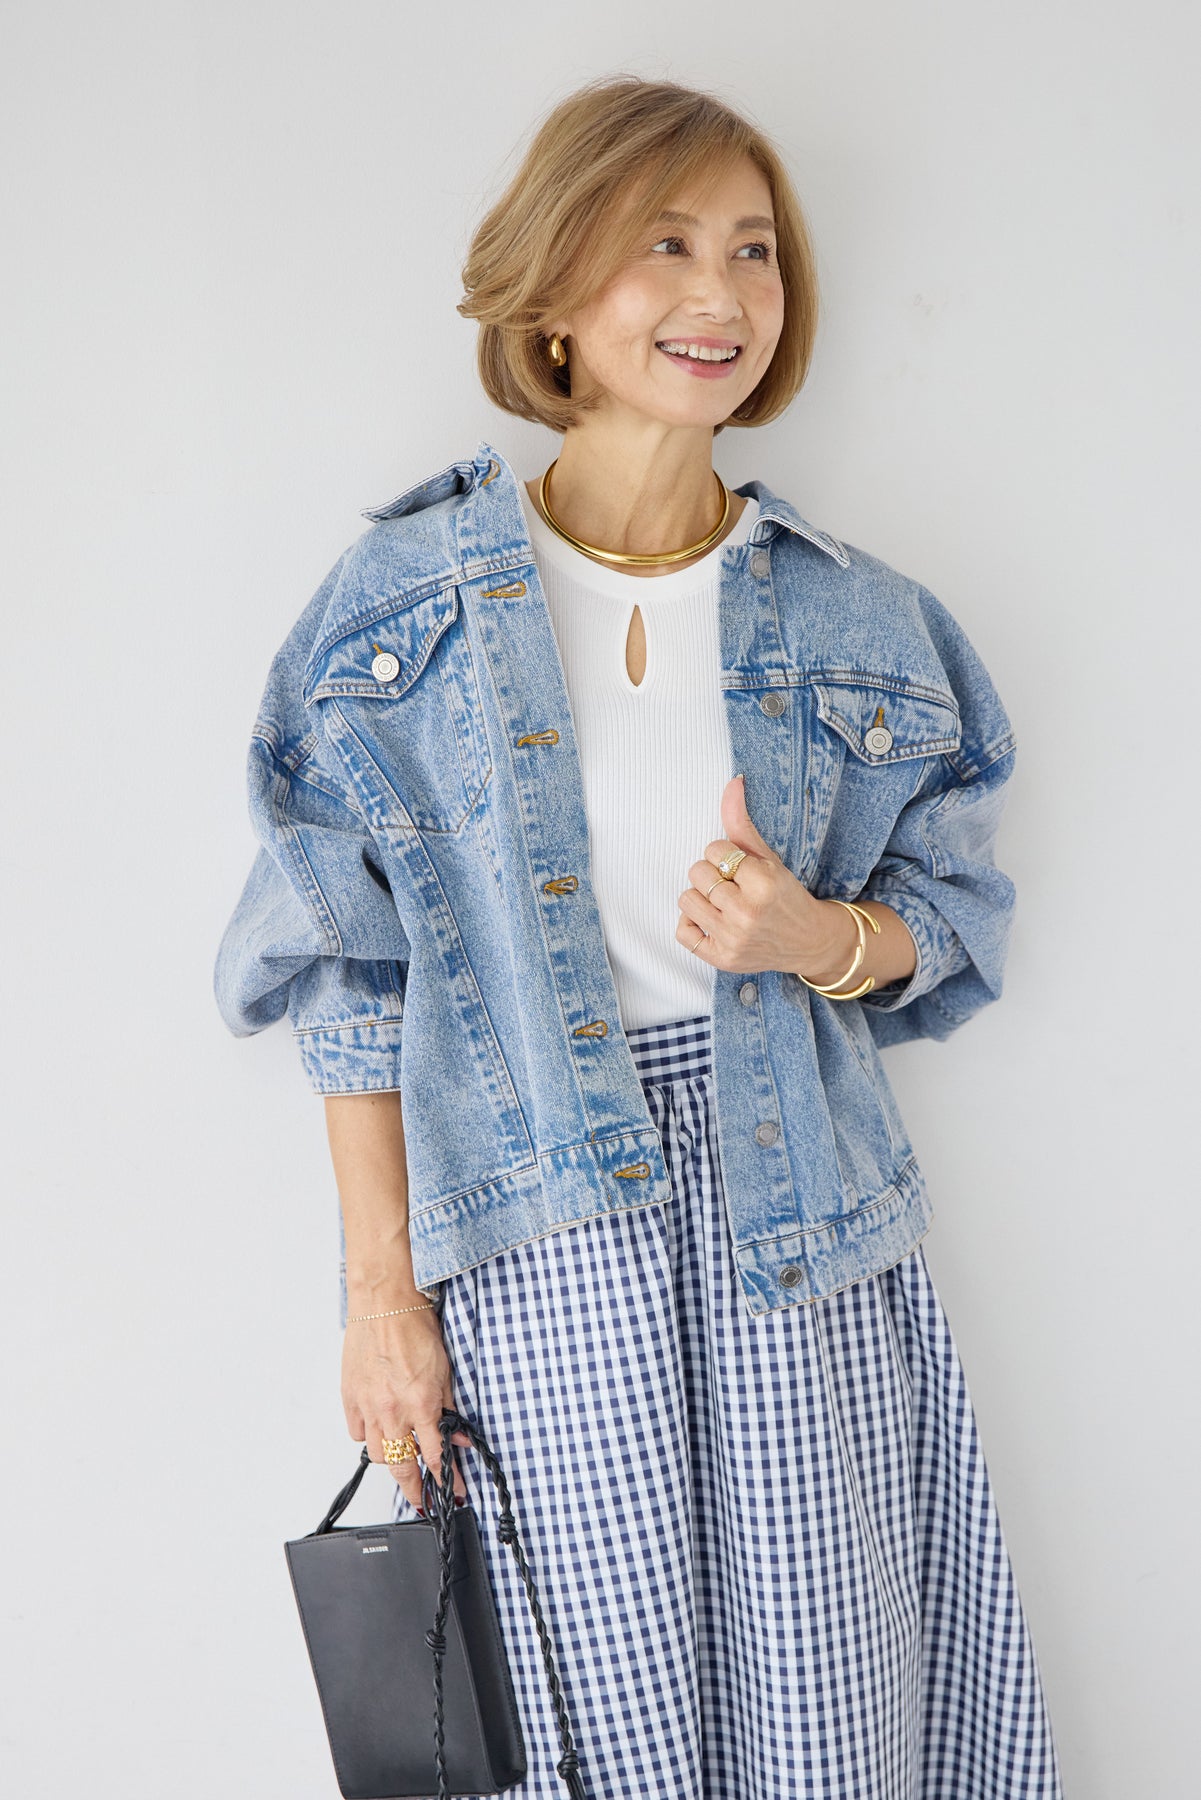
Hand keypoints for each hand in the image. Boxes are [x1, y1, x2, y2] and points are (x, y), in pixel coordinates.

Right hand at [341, 1305, 472, 1512]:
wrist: (384, 1302)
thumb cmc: (414, 1326)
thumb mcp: (445, 1369)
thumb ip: (450, 1406)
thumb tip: (459, 1434)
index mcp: (421, 1403)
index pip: (436, 1455)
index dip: (446, 1479)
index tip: (452, 1491)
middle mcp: (393, 1410)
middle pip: (403, 1467)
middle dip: (415, 1490)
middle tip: (423, 1500)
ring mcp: (368, 1406)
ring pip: (378, 1454)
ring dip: (393, 1460)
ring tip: (403, 1459)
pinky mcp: (350, 1398)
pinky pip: (358, 1433)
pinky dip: (369, 1436)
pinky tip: (380, 1429)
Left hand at [676, 774, 852, 979]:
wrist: (808, 941)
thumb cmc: (784, 895)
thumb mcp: (768, 857)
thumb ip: (742, 822)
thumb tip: (733, 781)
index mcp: (763, 882)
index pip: (714, 849)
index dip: (726, 856)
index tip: (743, 869)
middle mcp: (746, 912)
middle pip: (697, 872)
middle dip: (713, 875)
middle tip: (734, 887)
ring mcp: (732, 939)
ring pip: (686, 899)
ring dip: (701, 898)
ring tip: (723, 903)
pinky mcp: (721, 958)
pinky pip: (682, 932)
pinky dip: (692, 924)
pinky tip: (713, 922)